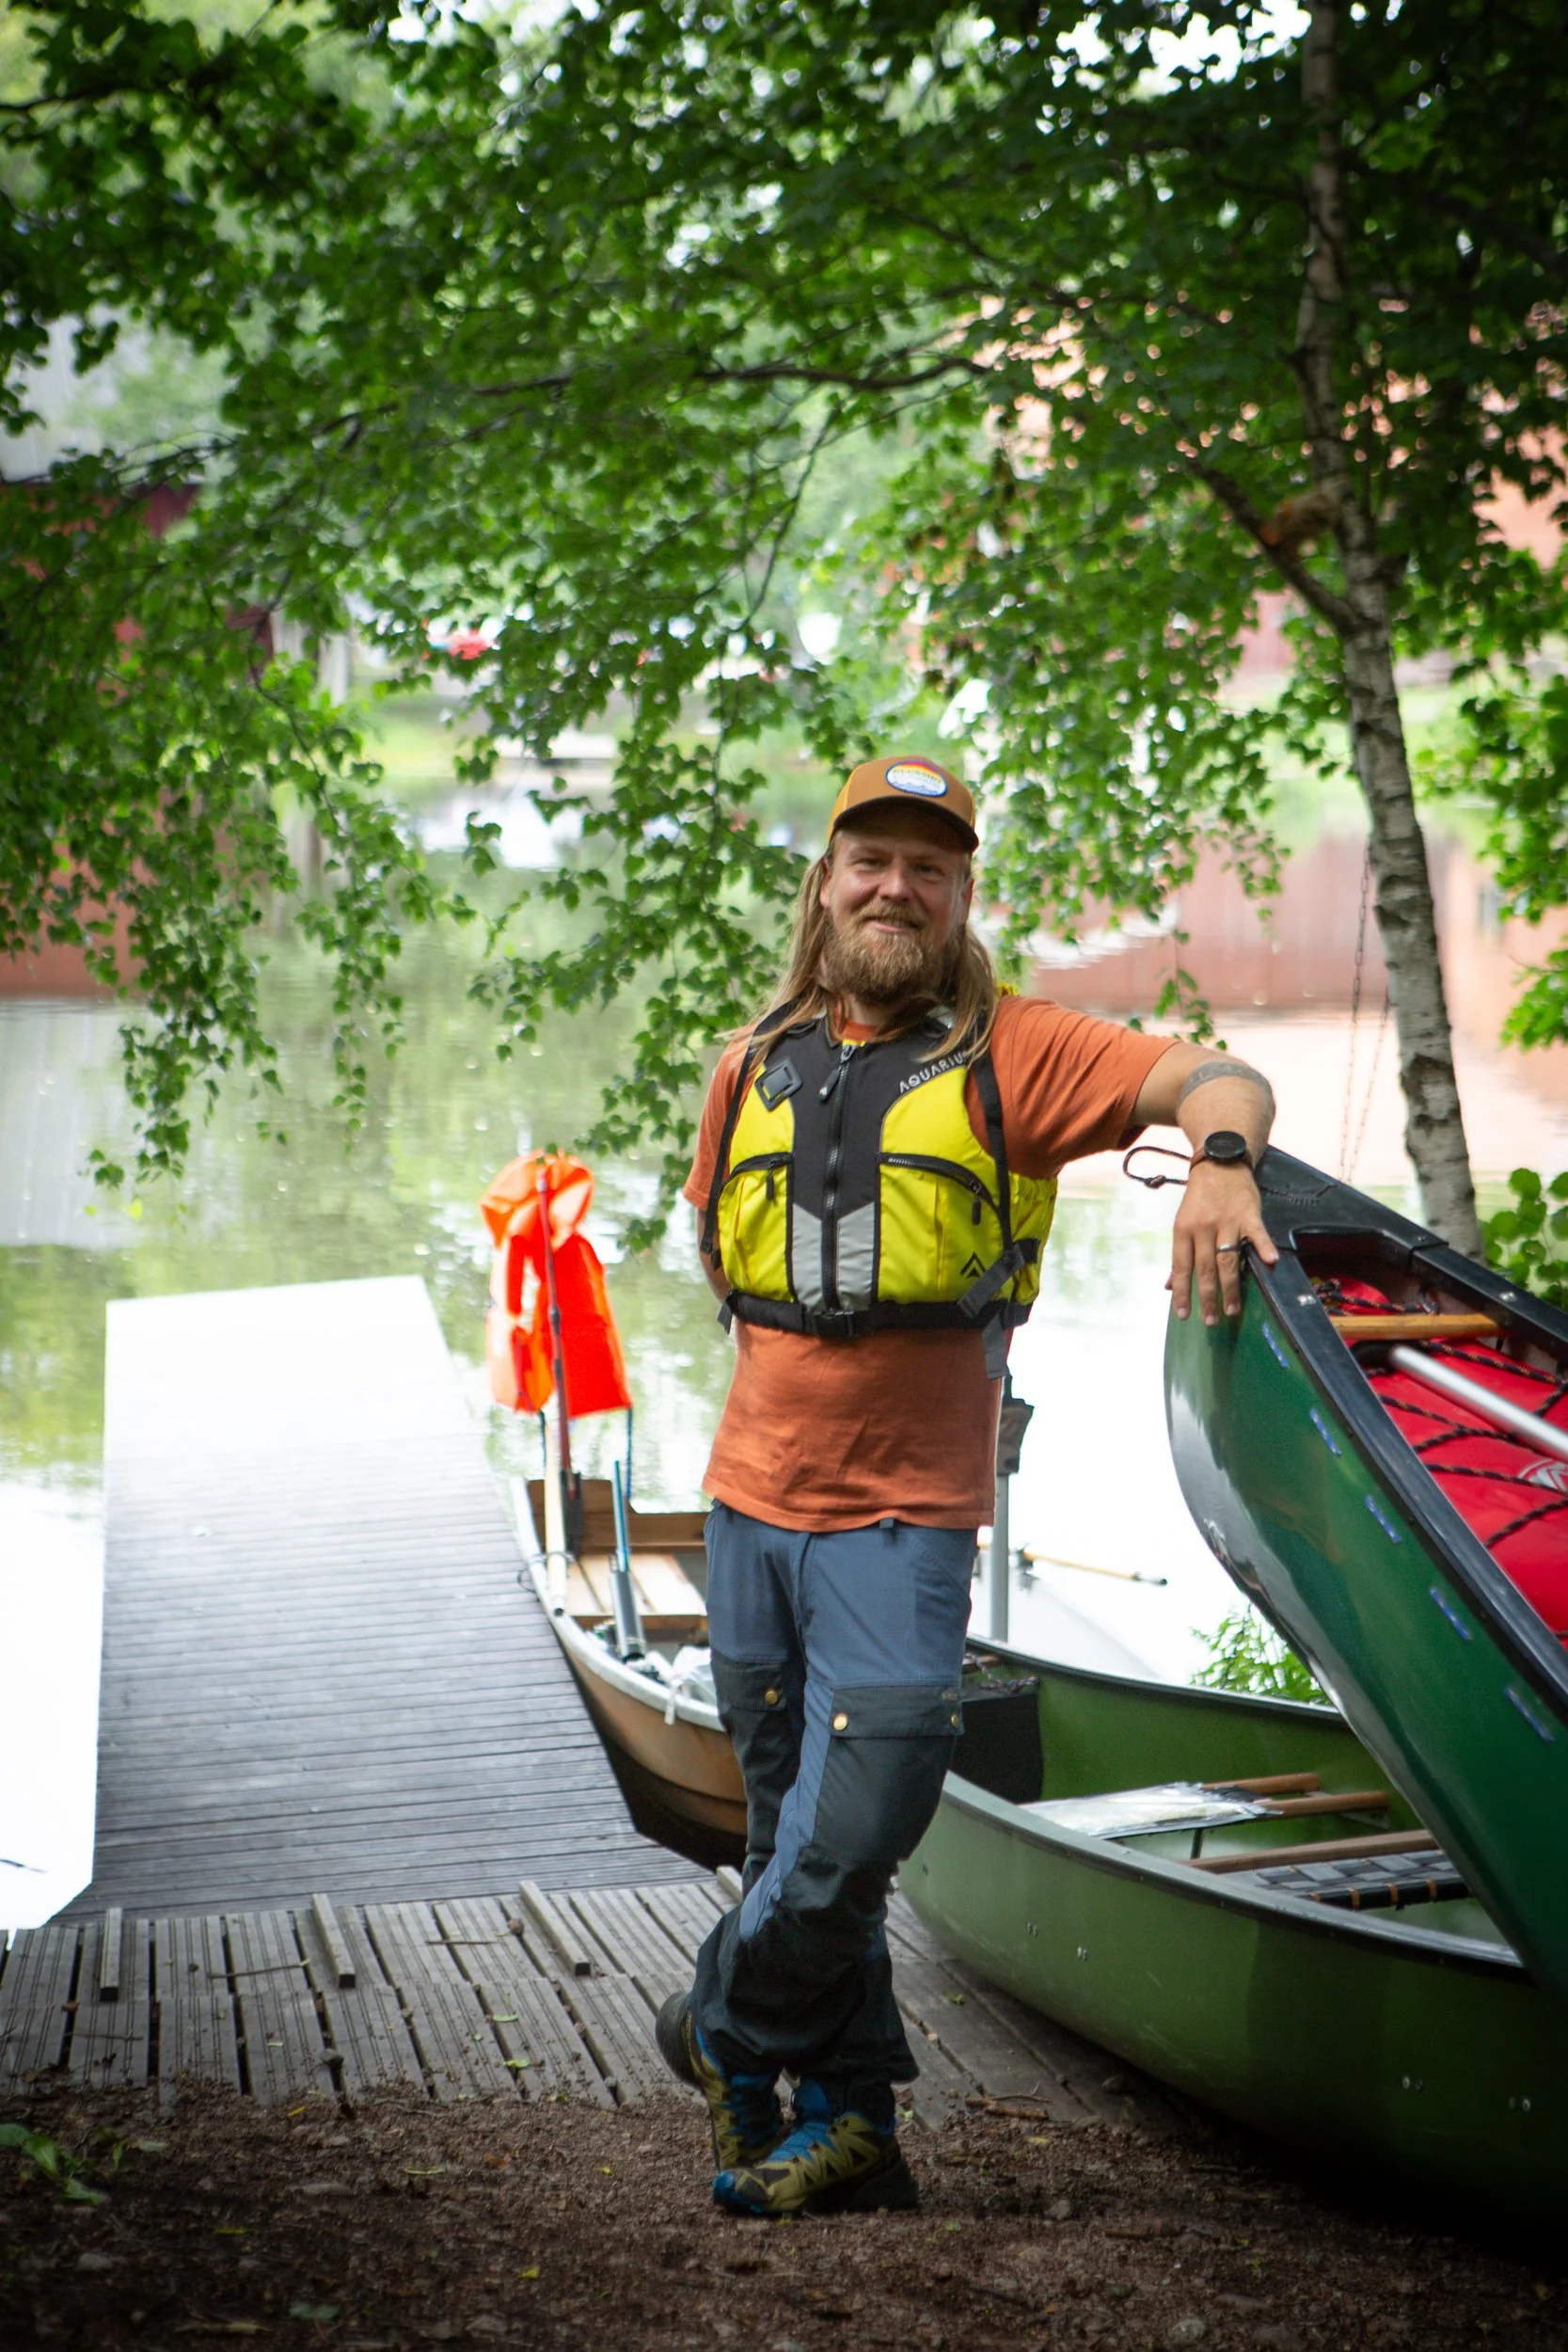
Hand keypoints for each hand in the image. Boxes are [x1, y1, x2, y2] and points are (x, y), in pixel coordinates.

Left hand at [1168, 1163, 1278, 1326]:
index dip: (1182, 1292)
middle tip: (1210, 1321)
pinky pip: (1257, 1233)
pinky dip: (1263, 1247)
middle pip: (1205, 1268)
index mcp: (1183, 1230)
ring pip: (1227, 1259)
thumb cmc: (1199, 1198)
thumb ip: (1180, 1256)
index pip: (1181, 1267)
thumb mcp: (1183, 1223)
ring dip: (1230, 1287)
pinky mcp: (1249, 1214)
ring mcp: (1227, 1221)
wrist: (1219, 1162)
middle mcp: (1203, 1227)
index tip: (1184, 1315)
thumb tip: (1169, 1286)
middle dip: (1207, 1297)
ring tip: (1231, 1310)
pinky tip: (1269, 1263)